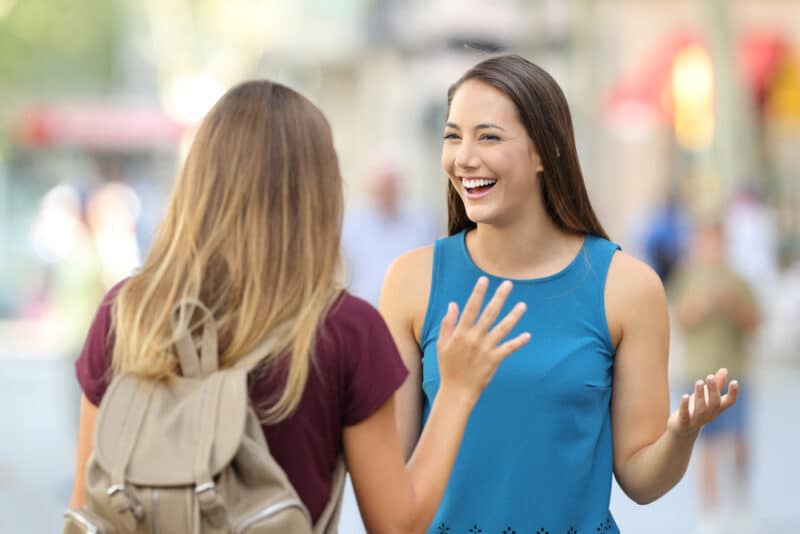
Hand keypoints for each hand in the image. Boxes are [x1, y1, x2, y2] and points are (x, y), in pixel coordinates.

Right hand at [436, 277, 529, 404]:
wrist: (456, 391)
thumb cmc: (448, 366)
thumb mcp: (442, 344)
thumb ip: (448, 323)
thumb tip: (453, 304)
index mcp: (461, 333)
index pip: (471, 308)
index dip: (478, 293)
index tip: (484, 280)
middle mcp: (474, 338)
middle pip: (489, 314)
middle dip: (499, 298)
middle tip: (508, 284)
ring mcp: (485, 349)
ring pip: (502, 329)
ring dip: (513, 317)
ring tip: (523, 306)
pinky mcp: (494, 360)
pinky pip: (508, 349)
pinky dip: (518, 342)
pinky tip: (527, 335)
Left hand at [667, 368, 738, 437]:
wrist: (683, 429)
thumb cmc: (697, 408)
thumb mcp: (707, 396)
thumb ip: (716, 384)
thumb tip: (724, 369)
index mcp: (717, 408)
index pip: (729, 402)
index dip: (733, 393)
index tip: (735, 382)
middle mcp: (709, 415)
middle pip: (715, 404)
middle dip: (713, 390)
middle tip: (710, 376)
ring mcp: (697, 420)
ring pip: (701, 409)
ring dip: (700, 395)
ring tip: (699, 382)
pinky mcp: (684, 422)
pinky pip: (685, 415)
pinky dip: (685, 405)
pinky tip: (684, 395)